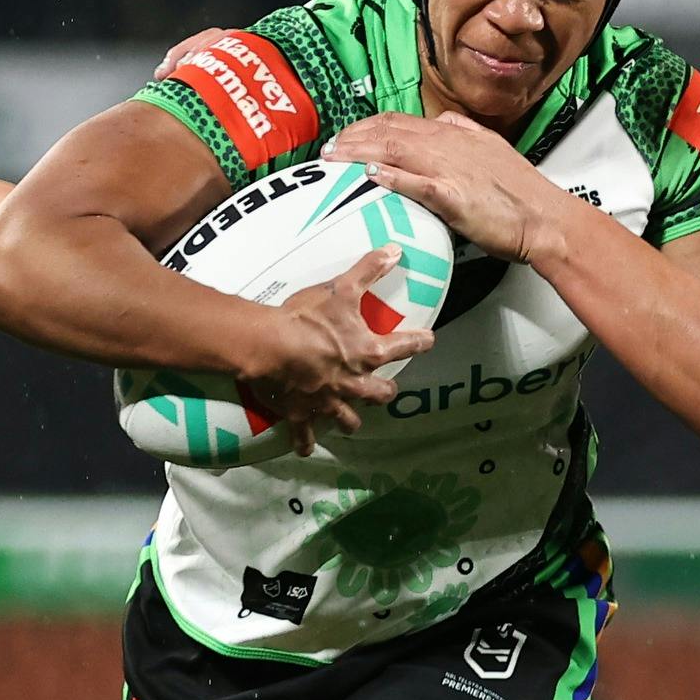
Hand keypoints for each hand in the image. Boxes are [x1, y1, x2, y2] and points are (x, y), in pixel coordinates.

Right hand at [236, 250, 437, 435]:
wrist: (270, 347)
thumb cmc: (308, 319)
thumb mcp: (341, 289)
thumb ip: (369, 270)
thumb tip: (396, 250)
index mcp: (368, 352)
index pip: (404, 346)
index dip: (420, 341)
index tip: (429, 340)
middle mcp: (354, 382)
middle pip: (380, 392)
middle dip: (385, 390)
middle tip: (387, 388)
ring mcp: (329, 402)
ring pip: (349, 419)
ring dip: (352, 420)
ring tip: (352, 421)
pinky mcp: (302, 414)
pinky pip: (306, 435)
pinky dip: (305, 442)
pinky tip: (306, 448)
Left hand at [340, 112, 565, 259]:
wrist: (546, 219)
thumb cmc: (521, 194)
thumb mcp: (491, 149)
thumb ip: (464, 132)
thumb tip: (442, 120)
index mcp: (455, 135)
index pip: (400, 121)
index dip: (367, 126)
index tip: (346, 136)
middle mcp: (449, 145)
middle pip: (389, 131)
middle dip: (352, 137)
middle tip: (327, 149)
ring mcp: (450, 169)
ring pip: (395, 150)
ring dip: (358, 152)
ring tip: (333, 159)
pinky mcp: (454, 196)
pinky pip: (416, 182)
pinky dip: (391, 176)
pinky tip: (368, 175)